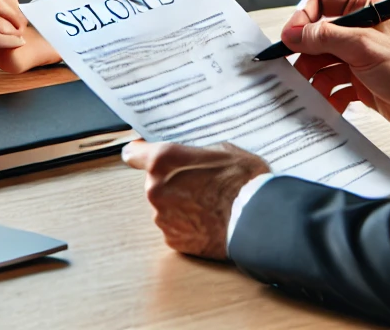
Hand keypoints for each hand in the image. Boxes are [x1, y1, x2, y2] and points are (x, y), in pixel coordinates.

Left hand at [121, 141, 269, 259]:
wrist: (255, 219)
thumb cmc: (241, 180)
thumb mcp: (220, 149)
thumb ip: (193, 152)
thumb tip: (187, 156)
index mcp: (163, 160)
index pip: (134, 153)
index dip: (140, 153)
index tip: (141, 154)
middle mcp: (156, 189)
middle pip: (154, 181)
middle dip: (171, 181)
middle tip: (197, 182)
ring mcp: (163, 217)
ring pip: (165, 205)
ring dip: (179, 203)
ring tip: (207, 203)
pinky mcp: (173, 240)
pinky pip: (174, 227)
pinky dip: (186, 224)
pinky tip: (206, 219)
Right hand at [282, 0, 389, 136]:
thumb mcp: (364, 46)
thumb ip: (326, 37)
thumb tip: (294, 33)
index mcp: (366, 8)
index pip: (322, 3)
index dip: (302, 19)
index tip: (288, 38)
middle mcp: (361, 30)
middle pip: (318, 37)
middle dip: (304, 55)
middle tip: (291, 72)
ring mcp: (360, 57)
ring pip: (323, 63)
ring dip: (314, 78)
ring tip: (310, 93)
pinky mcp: (362, 82)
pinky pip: (335, 85)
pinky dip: (328, 95)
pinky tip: (328, 104)